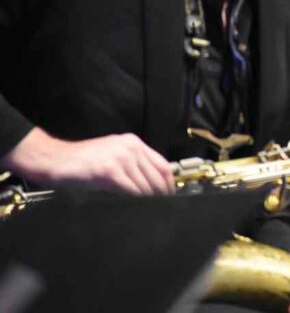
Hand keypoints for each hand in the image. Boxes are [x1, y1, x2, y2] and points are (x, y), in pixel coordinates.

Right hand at [1, 127, 173, 193]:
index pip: (162, 164)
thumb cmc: (82, 161)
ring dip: (150, 200)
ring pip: (145, 184)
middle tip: (164, 208)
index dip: (169, 183)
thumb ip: (132, 165)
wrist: (56, 159)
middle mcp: (130, 148)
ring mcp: (120, 158)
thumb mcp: (113, 154)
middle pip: (157, 176)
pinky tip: (137, 207)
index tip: (170, 196)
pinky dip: (136, 200)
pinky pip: (130, 190)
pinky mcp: (109, 171)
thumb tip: (150, 185)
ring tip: (152, 210)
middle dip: (161, 194)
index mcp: (133, 143)